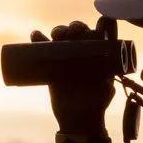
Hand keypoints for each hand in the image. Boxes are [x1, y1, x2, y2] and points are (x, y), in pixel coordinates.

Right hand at [37, 21, 115, 135]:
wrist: (77, 118)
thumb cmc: (96, 103)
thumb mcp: (104, 93)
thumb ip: (106, 88)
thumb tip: (106, 84)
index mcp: (101, 53)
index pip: (102, 32)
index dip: (103, 24)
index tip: (101, 24)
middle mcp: (84, 50)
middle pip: (79, 30)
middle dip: (75, 27)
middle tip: (73, 32)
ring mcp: (67, 55)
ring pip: (61, 35)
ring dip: (58, 30)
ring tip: (55, 35)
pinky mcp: (51, 63)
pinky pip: (43, 46)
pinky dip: (38, 38)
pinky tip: (36, 35)